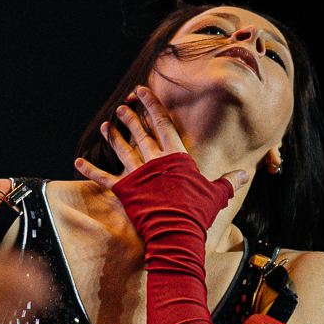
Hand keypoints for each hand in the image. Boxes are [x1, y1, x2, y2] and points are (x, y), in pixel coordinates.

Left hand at [77, 87, 253, 199]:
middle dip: (131, 118)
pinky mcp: (124, 190)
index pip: (163, 124)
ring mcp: (137, 174)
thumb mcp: (216, 194)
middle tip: (123, 106)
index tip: (143, 91)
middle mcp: (154, 160)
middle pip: (140, 133)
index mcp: (176, 157)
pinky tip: (77, 161)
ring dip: (113, 136)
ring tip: (105, 124)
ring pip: (122, 149)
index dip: (153, 106)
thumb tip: (246, 174)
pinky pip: (103, 178)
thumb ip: (229, 182)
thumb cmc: (197, 212)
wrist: (177, 231)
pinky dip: (89, 170)